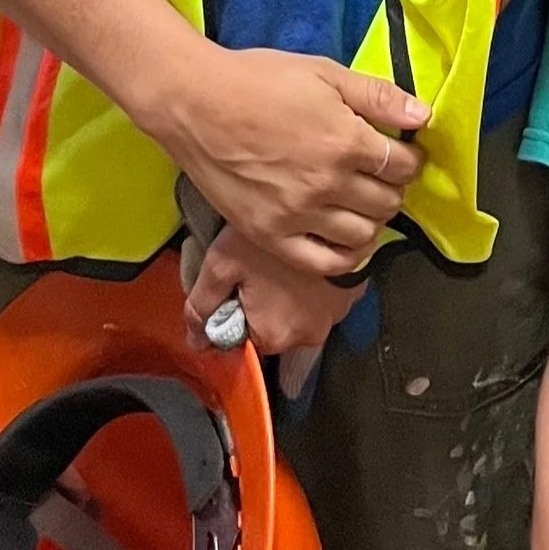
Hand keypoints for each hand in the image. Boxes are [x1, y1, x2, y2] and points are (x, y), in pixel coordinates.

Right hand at [151, 47, 427, 277]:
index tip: (402, 154)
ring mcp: (297, 215)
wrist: (194, 102)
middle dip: (393, 188)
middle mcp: (326, 185)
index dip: (409, 160)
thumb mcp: (325, 73)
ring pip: (362, 235)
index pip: (401, 166)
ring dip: (373, 220)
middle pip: (387, 202)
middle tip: (381, 176)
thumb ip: (378, 96)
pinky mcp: (269, 236)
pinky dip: (344, 256)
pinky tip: (345, 238)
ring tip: (363, 203)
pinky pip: (323, 263)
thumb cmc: (259, 80)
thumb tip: (423, 117)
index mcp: (345, 141)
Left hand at [184, 226, 366, 356]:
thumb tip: (195, 341)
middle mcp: (309, 337)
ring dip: (289, 297)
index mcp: (274, 337)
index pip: (242, 338)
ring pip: (300, 315)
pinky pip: (324, 301)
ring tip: (283, 264)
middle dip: (264, 306)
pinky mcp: (354, 296)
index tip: (239, 283)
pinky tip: (305, 265)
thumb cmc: (272, 240)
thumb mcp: (223, 263)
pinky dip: (313, 288)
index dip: (235, 312)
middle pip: (274, 329)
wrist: (333, 208)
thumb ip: (202, 305)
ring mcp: (336, 317)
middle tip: (261, 269)